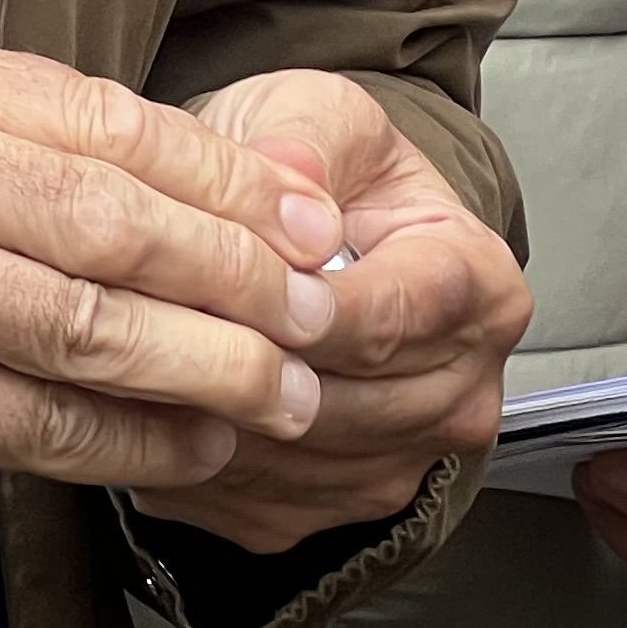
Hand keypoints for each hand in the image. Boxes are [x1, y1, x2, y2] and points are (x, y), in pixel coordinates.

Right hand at [0, 23, 341, 558]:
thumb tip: (167, 182)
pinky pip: (37, 418)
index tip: (306, 212)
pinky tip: (186, 448)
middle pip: (110, 212)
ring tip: (281, 388)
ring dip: (208, 364)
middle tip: (320, 308)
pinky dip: (128, 441)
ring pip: (90, 319)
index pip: (97, 116)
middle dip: (239, 267)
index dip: (221, 170)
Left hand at [126, 70, 529, 553]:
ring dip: (213, 416)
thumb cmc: (325, 181)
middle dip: (246, 362)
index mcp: (479, 284)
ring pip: (291, 459)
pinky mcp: (339, 510)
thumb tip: (288, 172)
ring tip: (147, 355)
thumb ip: (306, 138)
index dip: (307, 310)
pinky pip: (256, 502)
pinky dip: (196, 460)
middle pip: (341, 400)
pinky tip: (158, 403)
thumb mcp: (319, 116)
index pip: (394, 316)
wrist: (311, 239)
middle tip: (157, 321)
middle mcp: (463, 388)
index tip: (235, 291)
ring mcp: (404, 461)